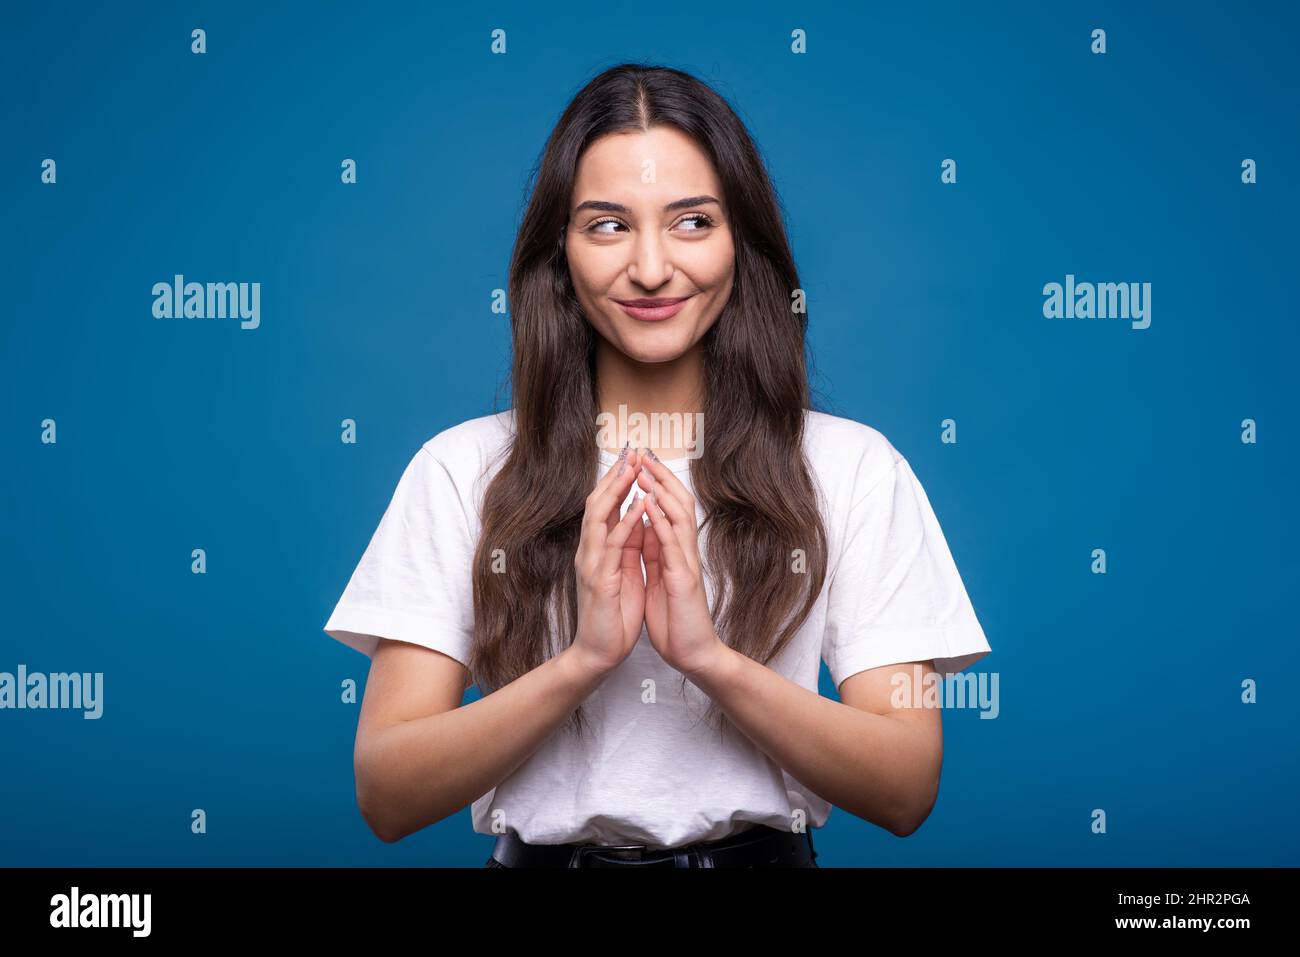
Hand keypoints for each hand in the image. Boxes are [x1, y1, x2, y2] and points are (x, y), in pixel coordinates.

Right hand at [571, 445, 648, 674]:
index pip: (604, 507)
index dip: (617, 481)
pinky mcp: (598, 581)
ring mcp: (591, 565)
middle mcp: (589, 552)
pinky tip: (636, 507)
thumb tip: (637, 521)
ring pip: (598, 518)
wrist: (599, 653)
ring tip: (631, 468)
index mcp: (597, 551)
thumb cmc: (612, 616)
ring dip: (616, 491)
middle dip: (615, 476)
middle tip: (631, 451)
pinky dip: (624, 523)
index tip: (633, 458)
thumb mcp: (622, 574)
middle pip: (597, 503)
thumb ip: (626, 548)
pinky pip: (611, 546)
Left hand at [635, 450, 724, 677]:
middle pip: (677, 503)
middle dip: (659, 477)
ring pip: (678, 517)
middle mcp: (684, 552)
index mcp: (674, 552)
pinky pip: (673, 545)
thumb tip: (646, 525)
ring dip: (661, 491)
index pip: (668, 508)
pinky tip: (651, 505)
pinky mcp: (684, 580)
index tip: (639, 462)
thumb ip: (655, 552)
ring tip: (645, 470)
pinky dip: (661, 522)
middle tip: (643, 453)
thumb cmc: (676, 618)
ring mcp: (686, 564)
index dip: (655, 484)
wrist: (692, 653)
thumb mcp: (660, 578)